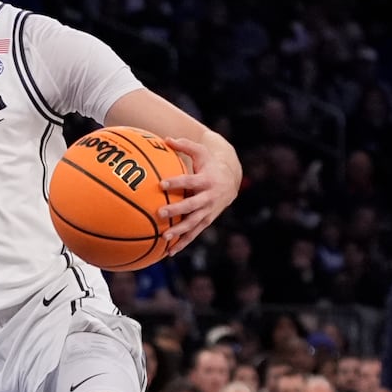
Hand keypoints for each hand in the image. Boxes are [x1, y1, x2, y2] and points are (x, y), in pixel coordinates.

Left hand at [156, 136, 241, 252]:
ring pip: (193, 223)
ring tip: (164, 237)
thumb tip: (165, 139)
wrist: (231, 180)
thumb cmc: (209, 164)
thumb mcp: (201, 152)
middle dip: (177, 210)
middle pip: (192, 205)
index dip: (176, 182)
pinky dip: (183, 243)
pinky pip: (194, 234)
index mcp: (206, 180)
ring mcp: (208, 211)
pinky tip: (169, 252)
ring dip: (179, 231)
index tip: (162, 184)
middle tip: (160, 213)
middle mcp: (209, 197)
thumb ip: (184, 145)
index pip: (189, 181)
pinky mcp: (207, 221)